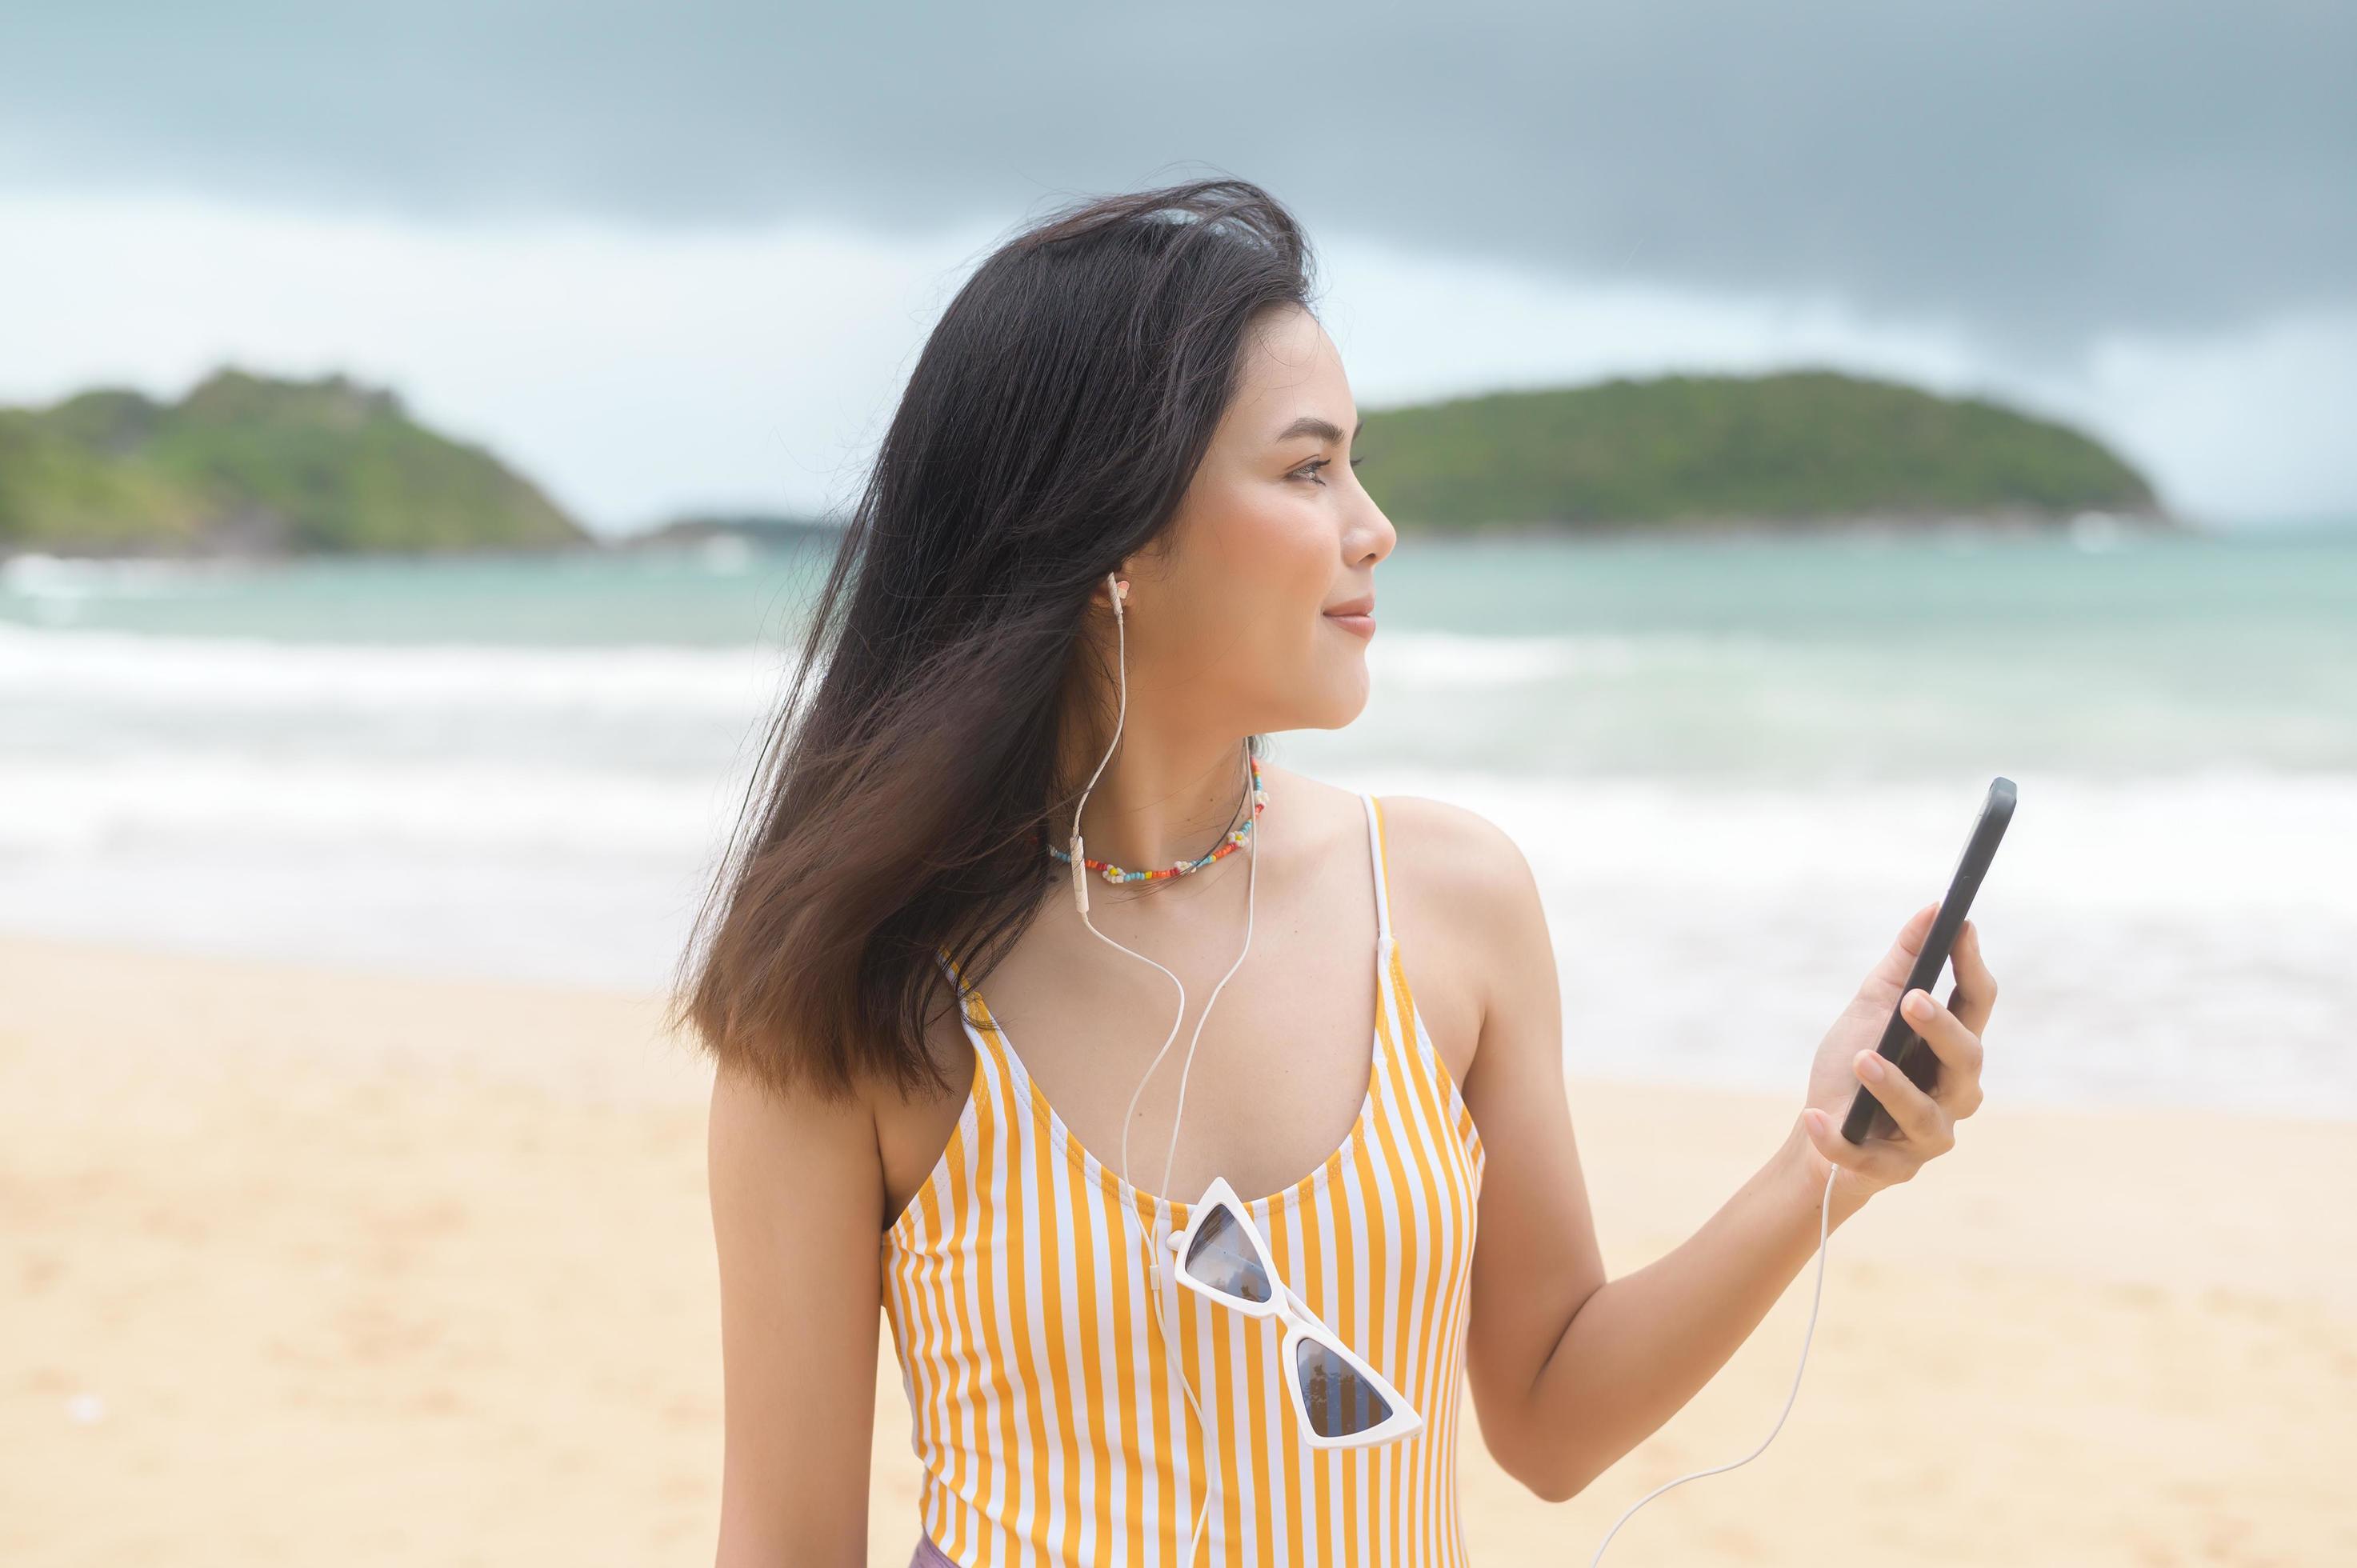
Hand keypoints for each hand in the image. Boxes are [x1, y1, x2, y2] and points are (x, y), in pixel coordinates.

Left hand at [1793, 902, 1995, 1208]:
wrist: (1815, 1134)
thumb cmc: (1853, 1066)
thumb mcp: (1873, 1007)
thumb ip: (1903, 962)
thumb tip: (1934, 908)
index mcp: (1952, 1049)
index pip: (1976, 1005)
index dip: (1971, 967)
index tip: (1962, 926)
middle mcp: (1954, 1093)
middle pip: (1967, 1059)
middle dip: (1942, 1029)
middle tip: (1912, 999)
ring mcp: (1927, 1135)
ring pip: (1924, 1113)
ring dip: (1893, 1085)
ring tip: (1862, 1058)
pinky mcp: (1891, 1170)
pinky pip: (1868, 1156)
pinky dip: (1838, 1138)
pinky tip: (1815, 1116)